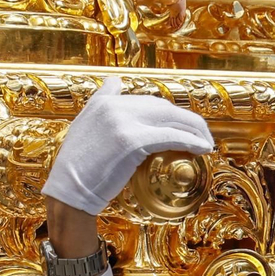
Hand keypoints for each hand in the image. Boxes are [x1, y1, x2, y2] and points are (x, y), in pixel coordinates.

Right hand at [40, 75, 214, 215]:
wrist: (68, 192)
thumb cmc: (78, 169)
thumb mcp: (84, 126)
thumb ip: (101, 102)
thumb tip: (116, 82)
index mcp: (104, 101)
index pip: (148, 101)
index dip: (170, 114)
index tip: (181, 125)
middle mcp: (113, 105)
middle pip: (163, 107)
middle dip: (187, 121)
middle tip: (201, 135)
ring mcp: (123, 121)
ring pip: (171, 119)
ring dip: (195, 130)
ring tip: (206, 143)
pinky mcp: (132, 140)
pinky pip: (171, 136)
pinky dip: (191, 141)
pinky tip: (203, 148)